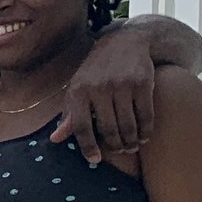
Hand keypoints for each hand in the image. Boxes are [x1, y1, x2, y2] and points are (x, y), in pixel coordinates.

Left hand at [51, 30, 157, 164]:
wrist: (124, 42)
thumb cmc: (96, 71)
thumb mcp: (78, 88)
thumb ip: (69, 115)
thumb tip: (55, 139)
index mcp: (78, 91)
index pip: (81, 127)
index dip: (88, 146)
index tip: (95, 159)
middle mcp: (99, 88)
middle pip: (108, 128)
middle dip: (115, 145)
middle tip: (120, 151)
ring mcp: (122, 85)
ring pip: (128, 124)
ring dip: (131, 141)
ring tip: (132, 146)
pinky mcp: (143, 82)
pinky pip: (146, 114)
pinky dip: (146, 129)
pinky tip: (144, 135)